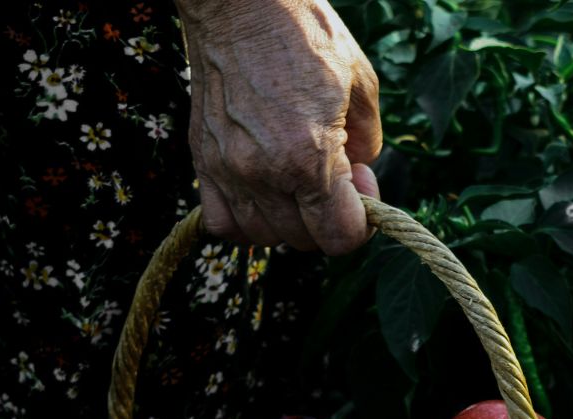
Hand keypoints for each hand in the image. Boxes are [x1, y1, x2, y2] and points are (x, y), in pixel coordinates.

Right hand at [176, 0, 381, 254]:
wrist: (241, 3)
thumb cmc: (304, 35)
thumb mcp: (361, 86)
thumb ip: (369, 144)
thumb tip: (360, 177)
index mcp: (309, 158)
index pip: (340, 238)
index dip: (361, 223)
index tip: (361, 185)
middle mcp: (265, 173)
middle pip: (304, 242)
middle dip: (328, 219)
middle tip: (335, 175)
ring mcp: (228, 170)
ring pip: (265, 237)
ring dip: (290, 221)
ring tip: (299, 181)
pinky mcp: (203, 161)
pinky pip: (222, 224)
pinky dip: (246, 222)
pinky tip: (263, 195)